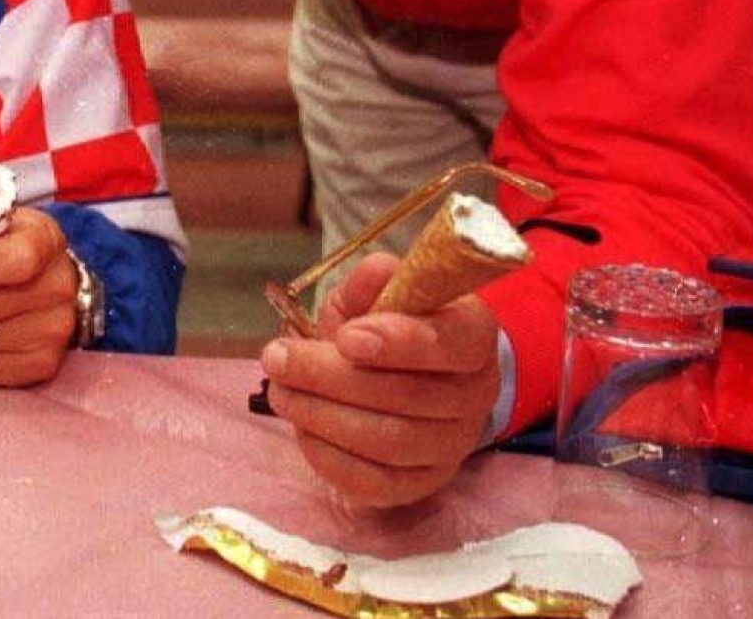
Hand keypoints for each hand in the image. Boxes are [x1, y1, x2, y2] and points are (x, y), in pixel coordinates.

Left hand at [259, 253, 501, 507]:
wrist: (414, 378)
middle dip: (329, 377)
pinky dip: (330, 457)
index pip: (449, 342)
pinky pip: (376, 483)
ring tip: (280, 391)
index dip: (397, 342)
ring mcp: (454, 445)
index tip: (345, 338)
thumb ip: (374, 283)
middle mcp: (475, 394)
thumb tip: (377, 270)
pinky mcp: (425, 482)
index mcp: (473, 336)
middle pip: (406, 396)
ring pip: (389, 442)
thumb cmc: (391, 329)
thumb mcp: (379, 295)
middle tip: (277, 358)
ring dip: (321, 416)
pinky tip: (302, 428)